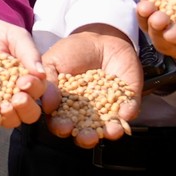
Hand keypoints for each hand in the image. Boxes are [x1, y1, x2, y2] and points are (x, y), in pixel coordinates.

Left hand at [0, 18, 45, 125]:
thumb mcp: (13, 35)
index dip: (35, 89)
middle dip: (26, 107)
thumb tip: (42, 73)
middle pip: (29, 112)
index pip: (40, 91)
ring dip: (9, 116)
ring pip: (11, 120)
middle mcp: (16, 95)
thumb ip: (28, 50)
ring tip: (2, 106)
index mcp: (30, 80)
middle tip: (17, 98)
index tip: (24, 81)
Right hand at [40, 25, 141, 147]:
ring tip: (111, 131)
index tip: (64, 127)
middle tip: (87, 137)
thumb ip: (48, 84)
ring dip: (111, 132)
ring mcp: (108, 109)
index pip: (62, 123)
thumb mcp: (52, 63)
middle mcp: (87, 114)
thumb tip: (47, 106)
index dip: (62, 127)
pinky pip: (129, 110)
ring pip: (109, 127)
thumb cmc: (71, 52)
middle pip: (86, 132)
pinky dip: (128, 112)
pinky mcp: (127, 100)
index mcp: (65, 109)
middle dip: (87, 137)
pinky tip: (125, 112)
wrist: (98, 38)